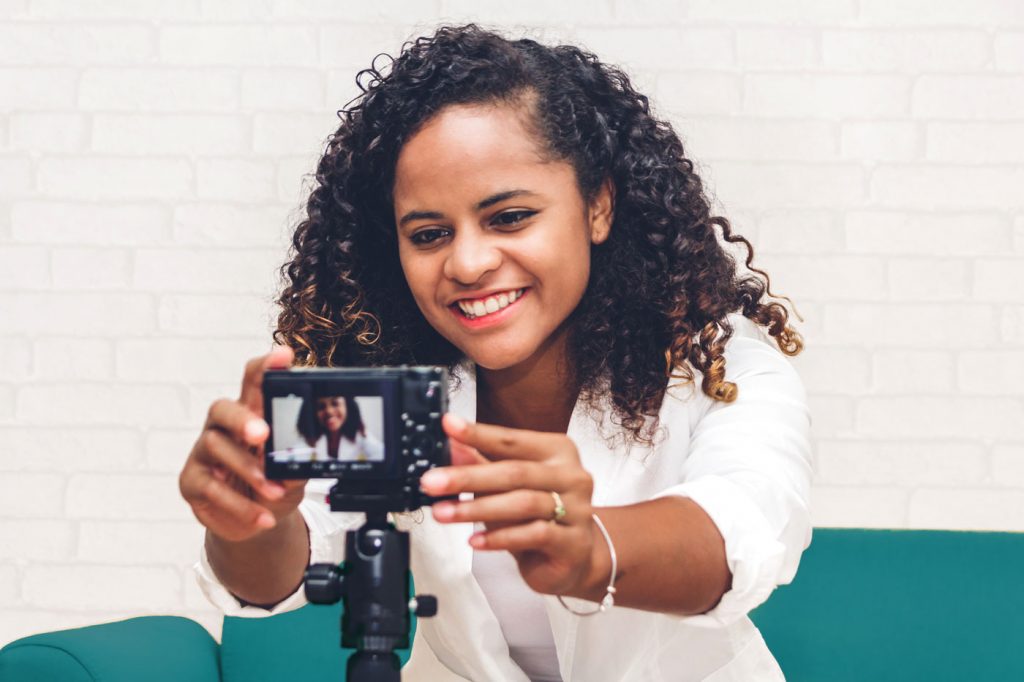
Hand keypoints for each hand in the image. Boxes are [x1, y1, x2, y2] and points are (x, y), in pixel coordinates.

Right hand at [179, 346, 307, 542]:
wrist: (258, 524)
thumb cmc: (275, 485)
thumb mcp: (295, 470)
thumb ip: (299, 456)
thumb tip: (305, 452)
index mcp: (251, 414)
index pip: (253, 382)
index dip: (266, 367)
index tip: (284, 356)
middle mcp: (223, 428)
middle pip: (221, 408)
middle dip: (241, 418)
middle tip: (263, 433)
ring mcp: (203, 453)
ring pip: (216, 448)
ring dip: (249, 472)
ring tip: (274, 491)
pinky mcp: (191, 481)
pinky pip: (211, 488)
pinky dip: (240, 505)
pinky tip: (262, 516)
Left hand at [420, 414, 596, 596]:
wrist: (575, 558)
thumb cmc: (539, 516)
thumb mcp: (507, 487)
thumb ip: (482, 464)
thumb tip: (450, 445)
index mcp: (557, 452)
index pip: (512, 440)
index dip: (478, 434)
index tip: (448, 426)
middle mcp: (572, 476)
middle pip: (515, 472)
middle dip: (468, 477)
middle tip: (432, 482)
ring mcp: (577, 509)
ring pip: (523, 503)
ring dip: (477, 509)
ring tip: (444, 513)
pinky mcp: (573, 542)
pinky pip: (534, 535)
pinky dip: (500, 537)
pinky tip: (475, 540)